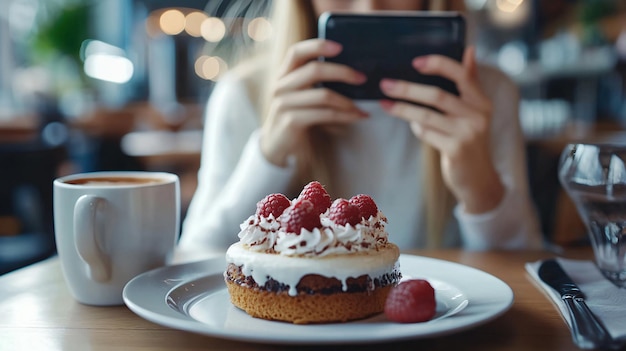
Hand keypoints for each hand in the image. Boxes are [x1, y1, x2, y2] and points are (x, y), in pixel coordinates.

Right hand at [260, 39, 367, 166]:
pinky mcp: (291, 121)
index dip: (317, 46)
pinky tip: (356, 117)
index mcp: (283, 75)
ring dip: (347, 101)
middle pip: (314, 70)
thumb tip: (351, 70)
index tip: (340, 46)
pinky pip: (325, 114)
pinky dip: (345, 116)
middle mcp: (280, 87)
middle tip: (362, 78)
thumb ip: (314, 82)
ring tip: (361, 107)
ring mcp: (284, 104)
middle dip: (342, 72)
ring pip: (323, 95)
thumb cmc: (297, 119)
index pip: (296, 52)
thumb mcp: (302, 96)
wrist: (277, 147)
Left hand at [379, 46, 503, 213]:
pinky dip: (416, 127)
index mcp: (482, 100)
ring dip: (403, 108)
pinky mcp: (456, 150)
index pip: (462, 75)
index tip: (415, 62)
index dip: (438, 65)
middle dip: (407, 89)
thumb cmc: (469, 137)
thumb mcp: (474, 110)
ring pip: (426, 115)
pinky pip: (426, 133)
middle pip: (437, 95)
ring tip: (385, 103)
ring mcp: (467, 134)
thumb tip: (469, 50)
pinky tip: (412, 125)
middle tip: (385, 84)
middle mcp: (478, 115)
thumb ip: (470, 82)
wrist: (477, 177)